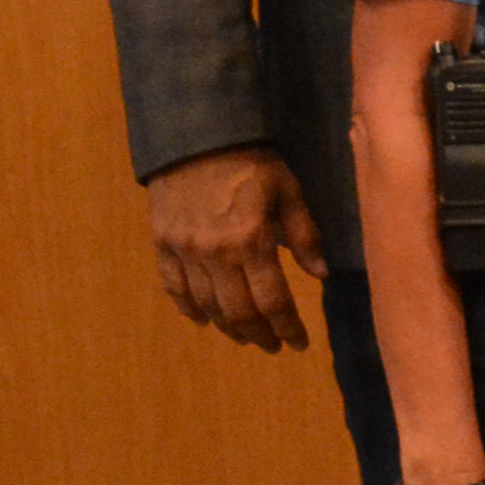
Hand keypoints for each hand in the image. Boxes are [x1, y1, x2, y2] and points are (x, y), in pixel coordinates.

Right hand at [142, 146, 320, 350]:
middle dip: (259, 335)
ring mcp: (184, 251)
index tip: (300, 344)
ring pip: (206, 305)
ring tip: (246, 337)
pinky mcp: (163, 244)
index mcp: (251, 241)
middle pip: (238, 311)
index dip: (288, 328)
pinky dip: (189, 309)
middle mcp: (215, 254)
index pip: (273, 300)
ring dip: (228, 328)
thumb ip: (305, 235)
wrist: (196, 137)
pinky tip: (204, 320)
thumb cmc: (252, 162)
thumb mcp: (289, 191)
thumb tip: (321, 275)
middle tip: (274, 347)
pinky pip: (174, 287)